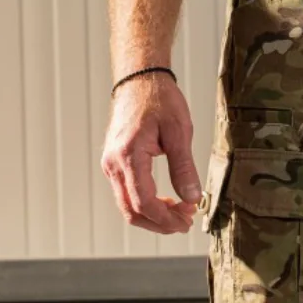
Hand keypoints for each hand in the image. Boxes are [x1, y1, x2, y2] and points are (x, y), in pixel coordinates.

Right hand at [100, 72, 201, 234]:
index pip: (143, 202)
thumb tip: (192, 197)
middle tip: (187, 221)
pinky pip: (127, 194)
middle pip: (132, 211)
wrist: (139, 80)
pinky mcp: (115, 164)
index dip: (166, 218)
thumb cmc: (159, 100)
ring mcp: (111, 165)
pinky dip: (147, 204)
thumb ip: (184, 167)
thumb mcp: (179, 131)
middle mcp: (113, 163)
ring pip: (128, 206)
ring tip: (181, 211)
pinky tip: (167, 201)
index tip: (187, 220)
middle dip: (161, 222)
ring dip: (154, 216)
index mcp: (128, 155)